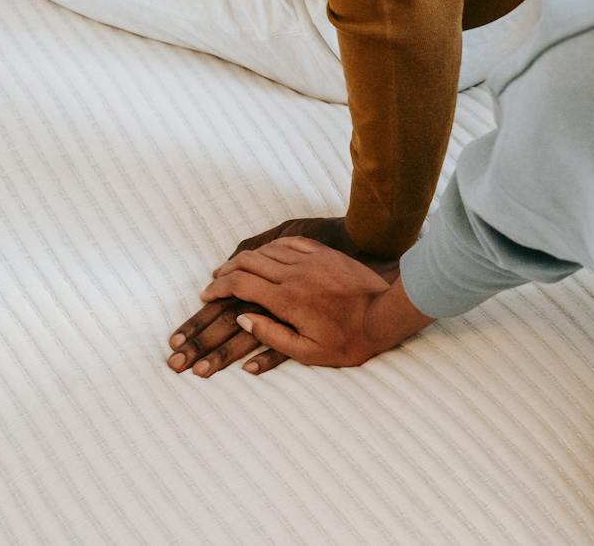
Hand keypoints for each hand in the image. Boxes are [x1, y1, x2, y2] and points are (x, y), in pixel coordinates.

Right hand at [204, 238, 433, 368]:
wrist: (385, 313)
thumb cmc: (349, 340)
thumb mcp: (308, 352)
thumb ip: (271, 336)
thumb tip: (243, 320)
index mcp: (286, 300)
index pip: (240, 286)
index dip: (218, 289)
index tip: (207, 294)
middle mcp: (294, 274)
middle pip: (248, 263)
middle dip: (226, 271)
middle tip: (215, 280)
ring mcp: (310, 260)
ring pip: (268, 250)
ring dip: (246, 258)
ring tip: (235, 267)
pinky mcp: (325, 254)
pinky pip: (291, 242)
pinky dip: (272, 246)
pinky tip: (267, 252)